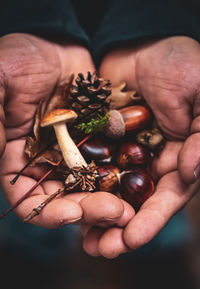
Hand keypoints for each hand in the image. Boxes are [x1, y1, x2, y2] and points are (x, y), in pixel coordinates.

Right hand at [0, 33, 127, 228]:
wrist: (54, 43)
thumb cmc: (18, 60)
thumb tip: (1, 158)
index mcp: (18, 157)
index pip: (28, 198)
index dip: (47, 212)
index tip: (71, 213)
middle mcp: (47, 161)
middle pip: (65, 198)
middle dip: (87, 210)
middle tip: (114, 212)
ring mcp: (74, 152)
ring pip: (91, 186)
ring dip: (108, 199)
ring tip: (129, 207)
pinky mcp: (97, 140)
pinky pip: (111, 163)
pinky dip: (122, 175)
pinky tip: (137, 180)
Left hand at [81, 36, 199, 257]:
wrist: (142, 44)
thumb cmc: (180, 64)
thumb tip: (191, 171)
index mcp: (179, 154)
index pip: (167, 194)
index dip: (152, 218)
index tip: (132, 239)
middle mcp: (151, 159)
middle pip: (136, 200)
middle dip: (120, 227)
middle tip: (103, 249)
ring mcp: (125, 152)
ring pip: (112, 190)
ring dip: (98, 215)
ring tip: (84, 241)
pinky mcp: (102, 141)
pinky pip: (91, 168)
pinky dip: (82, 187)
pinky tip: (71, 205)